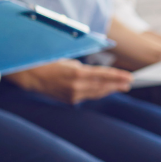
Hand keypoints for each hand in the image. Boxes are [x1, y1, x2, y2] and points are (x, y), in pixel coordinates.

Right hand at [6, 59, 132, 103]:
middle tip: (129, 83)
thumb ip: (84, 69)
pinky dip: (96, 92)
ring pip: (96, 93)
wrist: (31, 77)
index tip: (129, 77)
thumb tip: (97, 76)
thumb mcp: (69, 61)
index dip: (118, 76)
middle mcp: (77, 86)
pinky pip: (87, 96)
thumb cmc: (49, 63)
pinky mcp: (69, 100)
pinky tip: (103, 90)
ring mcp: (73, 95)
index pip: (104, 75)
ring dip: (109, 90)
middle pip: (103, 86)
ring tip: (120, 87)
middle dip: (117, 84)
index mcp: (77, 73)